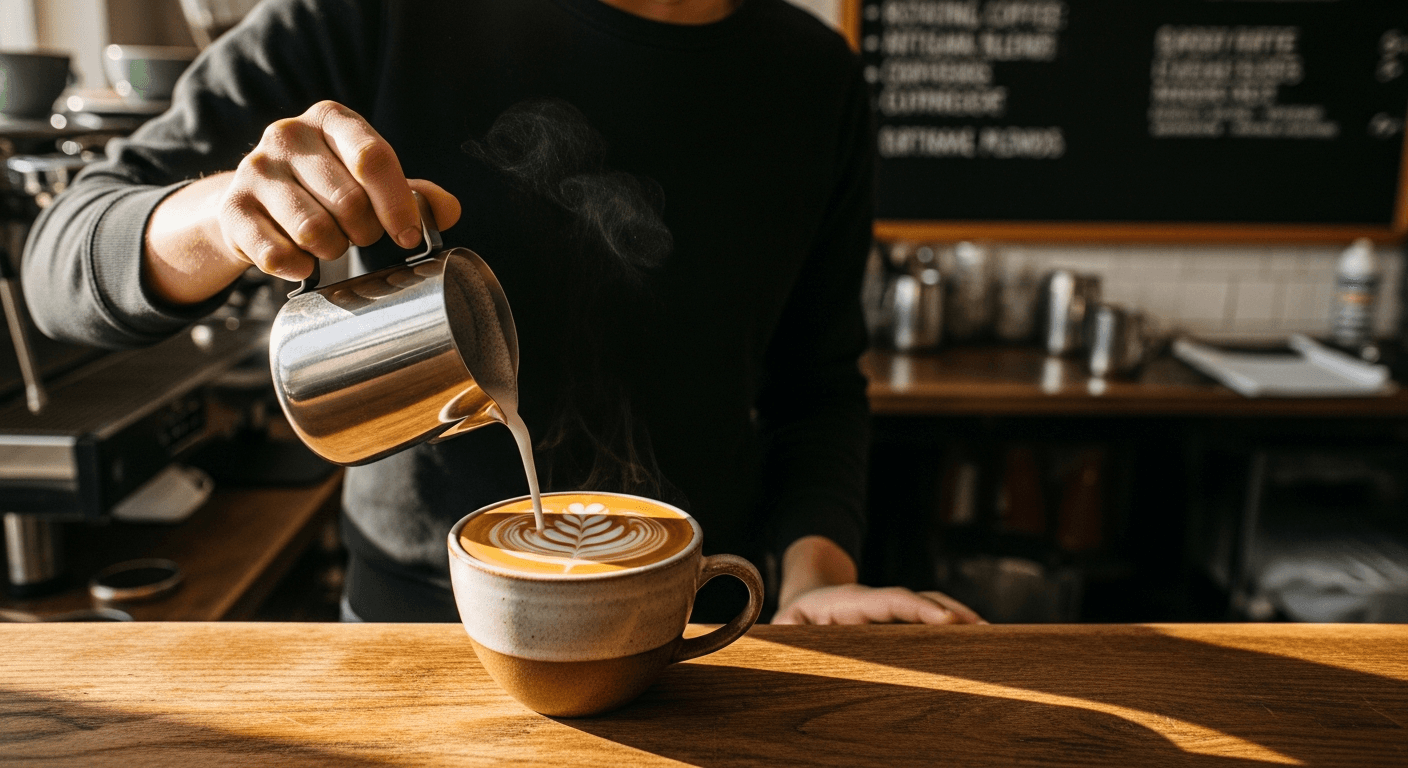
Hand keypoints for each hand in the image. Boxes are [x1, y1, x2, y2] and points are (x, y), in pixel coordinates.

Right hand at [145, 101, 460, 302]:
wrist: (253, 203)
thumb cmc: (326, 189)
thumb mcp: (372, 183)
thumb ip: (416, 195)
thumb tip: (449, 212)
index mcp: (332, 119)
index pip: (373, 157)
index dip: (397, 204)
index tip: (409, 237)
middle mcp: (289, 134)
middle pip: (349, 201)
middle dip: (365, 232)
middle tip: (360, 235)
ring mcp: (256, 169)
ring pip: (314, 230)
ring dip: (333, 250)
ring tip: (331, 244)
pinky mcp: (233, 208)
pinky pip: (277, 253)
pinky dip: (299, 266)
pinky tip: (302, 260)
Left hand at [772, 535, 984, 624]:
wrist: (808, 599)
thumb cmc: (794, 621)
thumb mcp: (782, 627)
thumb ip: (784, 635)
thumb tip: (785, 639)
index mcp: (851, 602)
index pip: (890, 600)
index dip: (919, 608)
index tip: (948, 619)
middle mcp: (879, 603)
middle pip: (922, 601)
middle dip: (953, 613)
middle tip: (985, 631)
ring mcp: (892, 613)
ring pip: (932, 611)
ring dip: (961, 622)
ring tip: (993, 641)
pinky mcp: (900, 625)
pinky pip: (930, 625)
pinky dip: (954, 633)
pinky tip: (976, 651)